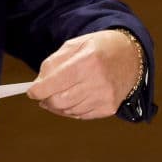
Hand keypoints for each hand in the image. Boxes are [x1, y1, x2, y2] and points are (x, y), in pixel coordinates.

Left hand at [26, 30, 141, 119]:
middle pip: (59, 101)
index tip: (31, 91)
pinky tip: (73, 98)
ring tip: (58, 94)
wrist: (130, 56)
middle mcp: (98, 81)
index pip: (54, 83)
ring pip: (69, 110)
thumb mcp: (73, 45)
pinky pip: (81, 115)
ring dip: (58, 105)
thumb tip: (37, 85)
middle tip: (42, 95)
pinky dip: (71, 110)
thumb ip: (52, 64)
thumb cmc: (98, 48)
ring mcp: (105, 96)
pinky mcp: (109, 108)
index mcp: (86, 61)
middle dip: (45, 100)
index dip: (38, 90)